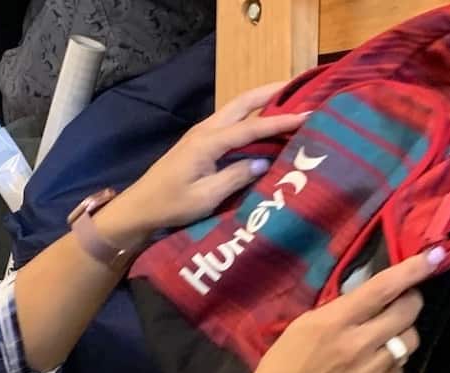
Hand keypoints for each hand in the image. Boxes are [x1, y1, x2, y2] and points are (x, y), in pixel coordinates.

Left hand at [95, 81, 306, 247]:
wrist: (140, 207)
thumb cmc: (171, 205)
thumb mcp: (206, 197)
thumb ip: (235, 177)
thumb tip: (263, 163)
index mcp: (208, 142)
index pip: (252, 126)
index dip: (281, 120)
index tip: (309, 114)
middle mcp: (206, 130)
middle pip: (244, 103)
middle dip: (272, 92)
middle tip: (301, 87)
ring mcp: (201, 134)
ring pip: (236, 109)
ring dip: (262, 101)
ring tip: (288, 99)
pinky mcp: (200, 142)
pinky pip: (231, 122)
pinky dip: (250, 116)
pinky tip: (263, 122)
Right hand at [244, 249, 446, 372]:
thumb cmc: (283, 364)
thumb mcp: (304, 324)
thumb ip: (341, 308)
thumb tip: (375, 292)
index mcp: (335, 321)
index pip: (383, 288)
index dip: (413, 270)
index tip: (433, 257)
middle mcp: (357, 345)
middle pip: (407, 312)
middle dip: (410, 301)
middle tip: (403, 302)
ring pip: (410, 341)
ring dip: (402, 334)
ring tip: (385, 338)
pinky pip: (400, 370)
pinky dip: (391, 364)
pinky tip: (373, 366)